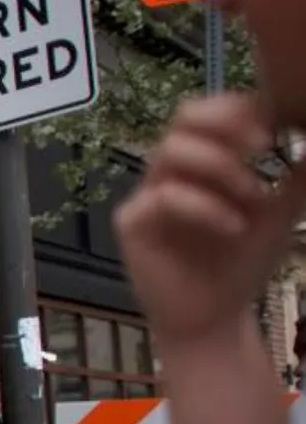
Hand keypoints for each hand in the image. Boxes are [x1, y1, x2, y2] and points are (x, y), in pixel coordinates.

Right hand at [115, 94, 305, 340]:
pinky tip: (233, 227)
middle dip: (226, 124)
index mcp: (204, 158)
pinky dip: (204, 207)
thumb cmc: (242, 260)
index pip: (213, 109)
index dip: (242, 108)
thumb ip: (295, 171)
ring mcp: (148, 193)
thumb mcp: (283, 209)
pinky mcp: (133, 223)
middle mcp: (172, 169)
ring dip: (219, 166)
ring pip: (170, 151)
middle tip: (262, 145)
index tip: (276, 129)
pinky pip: (162, 197)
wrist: (214, 315)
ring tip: (254, 195)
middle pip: (184, 116)